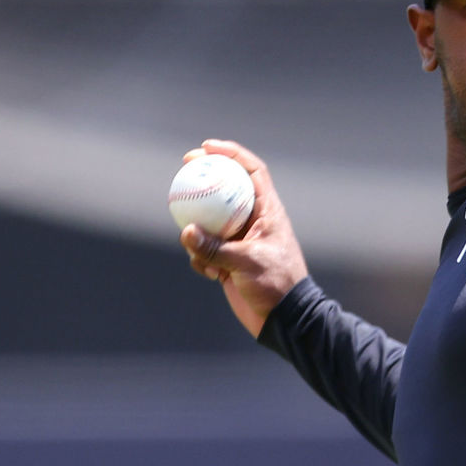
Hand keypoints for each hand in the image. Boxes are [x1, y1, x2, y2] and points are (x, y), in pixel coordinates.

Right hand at [178, 139, 308, 337]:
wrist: (283, 318)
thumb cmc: (276, 285)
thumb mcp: (246, 264)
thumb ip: (215, 248)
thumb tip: (185, 232)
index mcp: (269, 211)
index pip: (252, 171)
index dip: (232, 154)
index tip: (207, 146)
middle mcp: (255, 220)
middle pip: (227, 188)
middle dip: (205, 177)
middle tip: (183, 167)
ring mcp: (241, 239)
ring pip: (211, 221)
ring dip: (200, 232)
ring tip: (201, 249)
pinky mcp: (230, 259)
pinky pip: (206, 249)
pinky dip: (202, 258)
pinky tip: (211, 274)